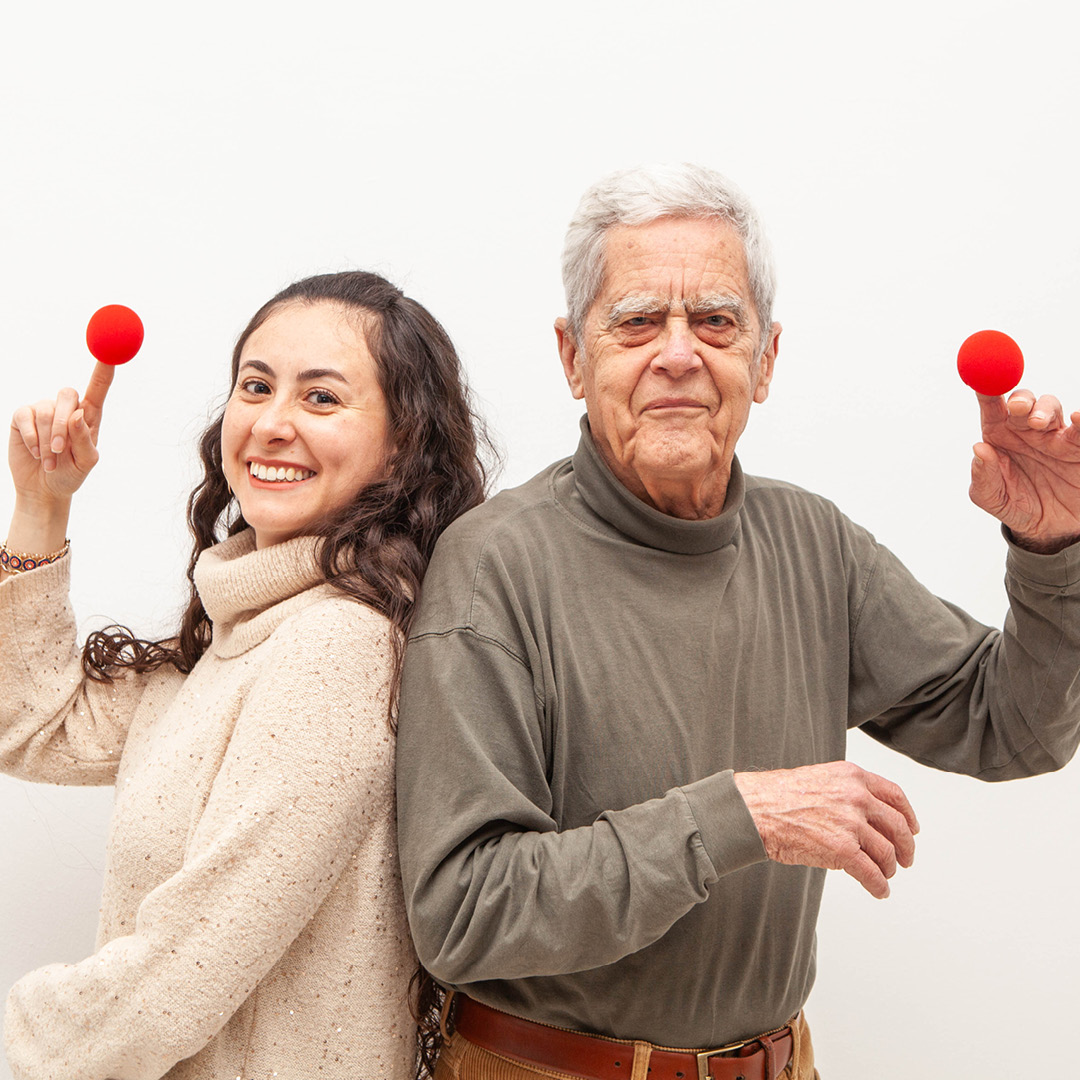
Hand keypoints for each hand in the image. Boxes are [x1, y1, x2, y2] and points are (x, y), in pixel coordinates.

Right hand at [8, 363, 113, 503]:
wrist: (44, 488)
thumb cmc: (71, 474)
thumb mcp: (86, 462)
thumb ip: (85, 439)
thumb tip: (77, 414)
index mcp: (89, 416)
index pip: (98, 388)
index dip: (103, 369)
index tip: (109, 352)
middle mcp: (66, 408)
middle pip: (67, 395)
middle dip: (63, 425)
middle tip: (61, 451)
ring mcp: (43, 410)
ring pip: (45, 410)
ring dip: (48, 440)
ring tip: (50, 461)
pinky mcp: (23, 418)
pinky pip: (25, 417)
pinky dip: (32, 438)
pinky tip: (36, 453)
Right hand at [733, 761, 918, 898]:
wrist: (754, 809)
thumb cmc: (777, 796)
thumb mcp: (820, 778)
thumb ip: (846, 790)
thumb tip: (866, 814)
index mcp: (852, 776)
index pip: (895, 795)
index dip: (908, 816)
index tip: (912, 829)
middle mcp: (857, 797)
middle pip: (897, 826)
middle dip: (905, 847)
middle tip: (904, 859)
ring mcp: (851, 823)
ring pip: (886, 853)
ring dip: (889, 869)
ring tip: (884, 876)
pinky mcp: (843, 850)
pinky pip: (872, 873)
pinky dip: (879, 886)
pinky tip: (879, 890)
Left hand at [970, 389, 1079, 552]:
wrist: (1050, 529)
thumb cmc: (1016, 506)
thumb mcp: (992, 498)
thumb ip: (983, 477)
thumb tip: (979, 450)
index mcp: (999, 437)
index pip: (991, 409)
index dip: (986, 392)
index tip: (982, 381)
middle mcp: (1026, 431)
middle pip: (1024, 402)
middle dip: (1021, 399)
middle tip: (1018, 407)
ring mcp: (1054, 436)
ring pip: (1051, 408)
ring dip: (1045, 409)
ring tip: (1039, 423)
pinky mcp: (1077, 447)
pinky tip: (1078, 417)